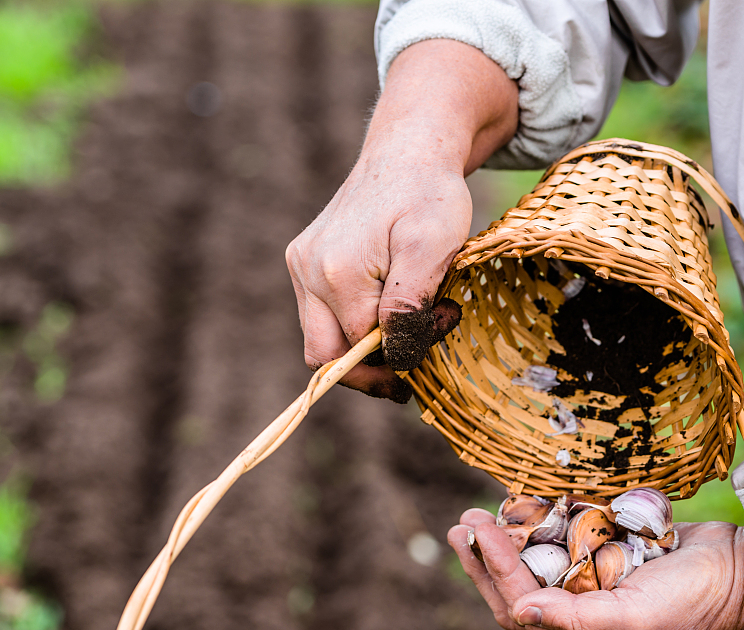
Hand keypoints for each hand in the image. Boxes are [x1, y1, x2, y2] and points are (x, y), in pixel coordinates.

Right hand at [285, 40, 517, 401]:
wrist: (408, 150)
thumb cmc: (428, 194)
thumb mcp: (432, 248)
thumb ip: (409, 305)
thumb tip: (394, 355)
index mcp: (336, 274)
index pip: (360, 350)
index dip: (402, 352)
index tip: (443, 320)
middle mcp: (306, 272)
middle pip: (327, 355)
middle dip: (375, 365)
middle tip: (419, 350)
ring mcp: (300, 266)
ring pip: (324, 337)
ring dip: (368, 342)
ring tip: (412, 314)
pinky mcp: (303, 261)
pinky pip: (324, 313)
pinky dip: (358, 320)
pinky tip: (393, 297)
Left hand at [448, 508, 743, 629]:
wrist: (743, 570)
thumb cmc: (694, 600)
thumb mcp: (635, 616)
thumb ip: (577, 619)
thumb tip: (521, 612)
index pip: (521, 607)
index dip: (493, 570)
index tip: (475, 531)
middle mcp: (584, 619)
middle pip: (518, 589)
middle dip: (486, 558)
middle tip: (463, 522)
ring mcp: (595, 586)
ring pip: (535, 565)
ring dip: (507, 540)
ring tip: (480, 513)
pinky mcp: (608, 558)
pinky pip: (562, 544)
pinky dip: (540, 527)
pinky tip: (522, 506)